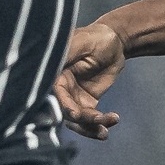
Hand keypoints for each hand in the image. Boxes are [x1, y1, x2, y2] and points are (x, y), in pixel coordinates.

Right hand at [53, 20, 125, 138]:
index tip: (75, 113)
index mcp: (54, 73)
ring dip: (91, 126)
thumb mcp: (81, 42)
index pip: (53, 93)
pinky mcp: (86, 103)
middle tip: (98, 119)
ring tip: (109, 123)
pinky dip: (98, 125)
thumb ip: (66, 53)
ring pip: (76, 120)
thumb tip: (51, 63)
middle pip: (64, 111)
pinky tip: (111, 122)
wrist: (114, 43)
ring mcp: (73, 97)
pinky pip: (88, 120)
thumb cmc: (95, 38)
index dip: (62, 105)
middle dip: (81, 119)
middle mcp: (60, 88)